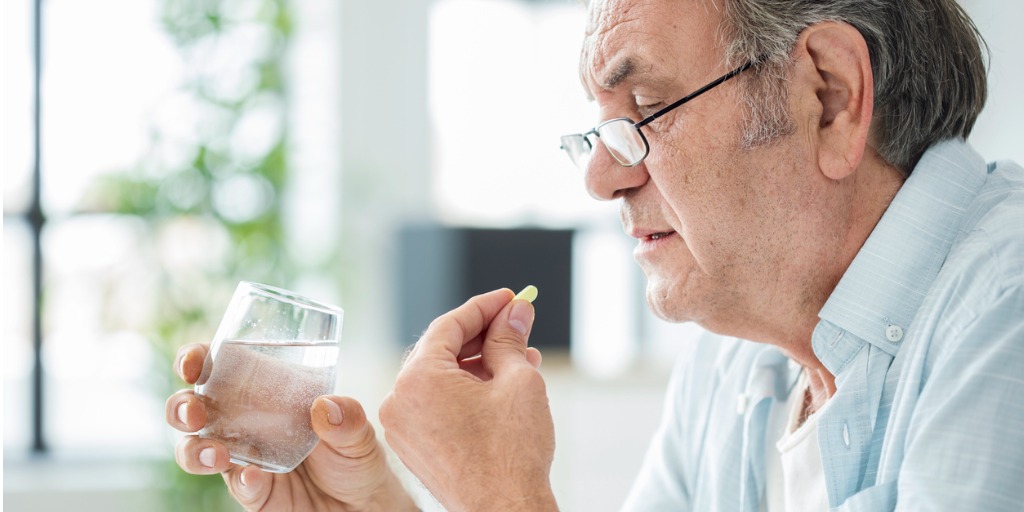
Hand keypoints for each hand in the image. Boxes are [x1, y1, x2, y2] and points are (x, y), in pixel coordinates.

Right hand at [166, 343, 416, 510]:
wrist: (361, 503)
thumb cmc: (353, 454)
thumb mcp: (358, 431)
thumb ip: (348, 418)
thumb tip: (326, 407)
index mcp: (263, 391)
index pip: (218, 366)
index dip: (196, 359)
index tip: (193, 363)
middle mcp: (243, 422)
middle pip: (192, 408)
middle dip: (182, 407)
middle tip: (194, 413)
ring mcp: (243, 457)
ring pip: (197, 450)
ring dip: (195, 449)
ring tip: (216, 453)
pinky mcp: (253, 491)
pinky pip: (237, 485)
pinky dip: (241, 481)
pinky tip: (253, 477)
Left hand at [379, 289, 557, 511]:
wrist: (505, 511)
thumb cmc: (511, 455)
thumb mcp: (518, 380)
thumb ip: (510, 338)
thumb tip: (514, 313)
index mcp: (418, 379)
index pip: (449, 325)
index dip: (484, 306)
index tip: (510, 298)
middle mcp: (400, 400)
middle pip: (442, 350)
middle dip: (484, 335)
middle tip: (517, 324)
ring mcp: (404, 427)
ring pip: (441, 378)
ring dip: (479, 365)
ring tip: (520, 358)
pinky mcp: (415, 447)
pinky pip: (437, 404)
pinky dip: (466, 391)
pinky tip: (500, 386)